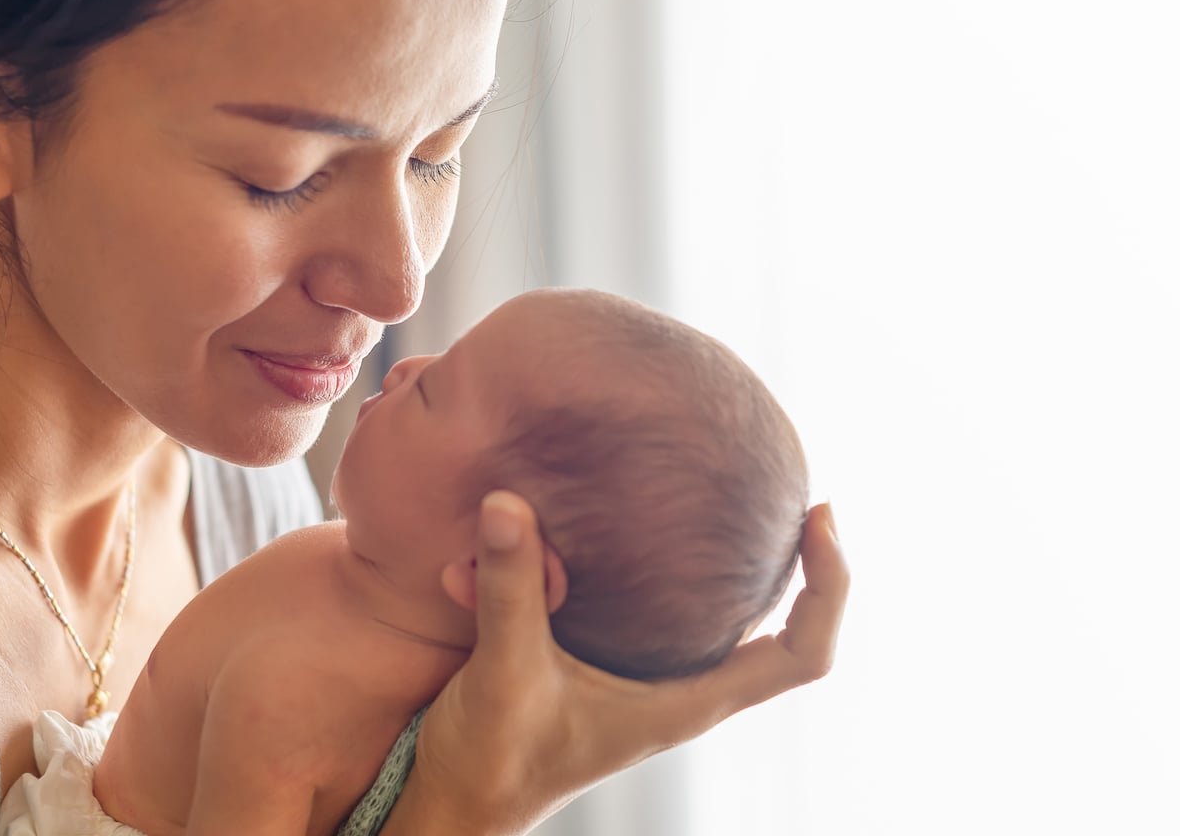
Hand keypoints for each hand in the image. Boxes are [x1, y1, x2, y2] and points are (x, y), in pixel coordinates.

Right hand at [386, 494, 847, 835]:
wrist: (459, 798)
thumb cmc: (493, 756)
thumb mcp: (503, 670)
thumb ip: (511, 589)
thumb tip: (509, 503)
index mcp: (685, 702)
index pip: (799, 656)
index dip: (829, 589)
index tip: (819, 517)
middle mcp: (680, 686)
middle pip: (777, 628)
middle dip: (790, 558)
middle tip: (783, 490)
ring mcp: (646, 674)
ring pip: (708, 608)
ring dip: (710, 554)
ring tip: (710, 490)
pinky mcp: (608, 657)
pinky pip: (644, 597)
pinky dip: (636, 558)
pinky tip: (606, 521)